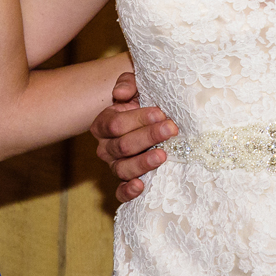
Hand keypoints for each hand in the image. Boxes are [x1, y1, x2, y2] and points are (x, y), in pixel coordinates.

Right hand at [91, 71, 175, 202]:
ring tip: (163, 155)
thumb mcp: (138, 86)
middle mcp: (106, 147)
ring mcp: (115, 165)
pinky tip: (141, 186)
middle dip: (148, 137)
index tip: (160, 113)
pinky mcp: (125, 182)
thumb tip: (121, 93)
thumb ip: (128, 83)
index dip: (138, 119)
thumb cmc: (146, 100)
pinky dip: (128, 191)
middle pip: (122, 146)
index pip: (116, 124)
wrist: (156, 116)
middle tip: (171, 130)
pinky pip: (120, 191)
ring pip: (122, 168)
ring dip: (143, 163)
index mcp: (104, 123)